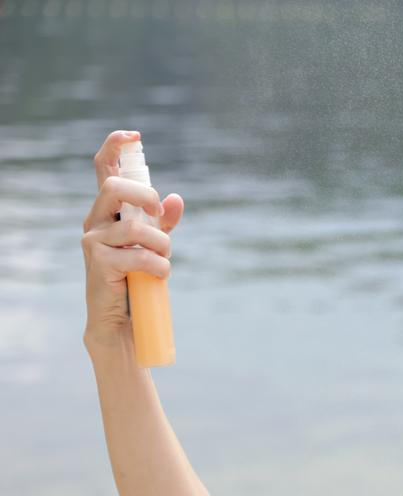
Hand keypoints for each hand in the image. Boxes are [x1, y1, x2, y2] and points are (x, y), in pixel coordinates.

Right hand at [82, 130, 184, 347]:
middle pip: (113, 187)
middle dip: (145, 197)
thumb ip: (164, 222)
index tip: (133, 135)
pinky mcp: (99, 262)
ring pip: (136, 228)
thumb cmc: (138, 279)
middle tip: (160, 216)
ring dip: (162, 245)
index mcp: (108, 211)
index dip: (114, 147)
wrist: (123, 320)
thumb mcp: (155, 246)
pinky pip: (139, 255)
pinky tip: (159, 275)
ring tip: (163, 260)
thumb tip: (177, 198)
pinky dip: (159, 266)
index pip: (102, 169)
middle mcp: (95, 221)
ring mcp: (93, 240)